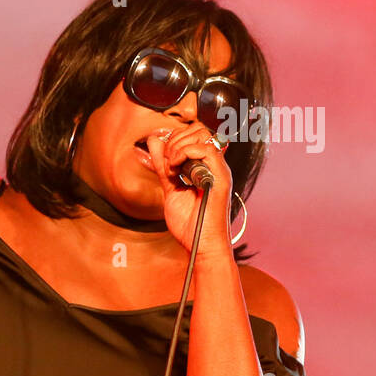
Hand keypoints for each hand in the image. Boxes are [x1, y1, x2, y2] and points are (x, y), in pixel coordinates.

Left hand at [144, 125, 233, 260]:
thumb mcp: (170, 189)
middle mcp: (214, 166)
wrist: (200, 246)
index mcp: (205, 167)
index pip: (193, 135)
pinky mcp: (221, 178)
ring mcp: (219, 170)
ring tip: (170, 168)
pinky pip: (206, 150)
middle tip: (166, 163)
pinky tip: (175, 170)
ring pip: (202, 135)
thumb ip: (163, 166)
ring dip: (178, 146)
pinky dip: (185, 153)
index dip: (174, 139)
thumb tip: (154, 141)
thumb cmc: (189, 224)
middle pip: (199, 130)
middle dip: (175, 140)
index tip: (163, 160)